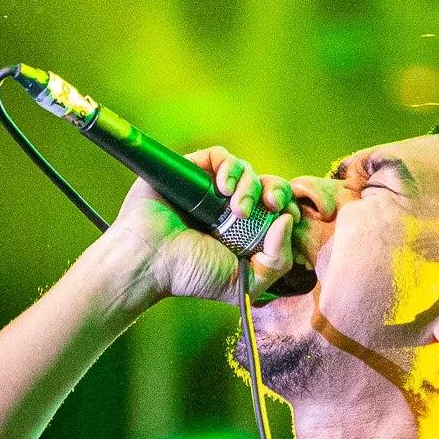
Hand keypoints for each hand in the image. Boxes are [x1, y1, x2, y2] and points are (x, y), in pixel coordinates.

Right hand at [96, 148, 298, 305]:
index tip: (285, 218)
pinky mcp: (193, 170)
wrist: (150, 260)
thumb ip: (277, 261)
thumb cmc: (192, 274)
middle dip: (277, 191)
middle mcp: (230, 208)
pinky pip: (221, 156)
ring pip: (246, 170)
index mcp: (245, 232)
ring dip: (250, 186)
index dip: (287, 209)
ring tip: (237, 209)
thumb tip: (286, 221)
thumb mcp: (245, 282)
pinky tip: (222, 187)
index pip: (279, 210)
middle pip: (268, 185)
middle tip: (272, 205)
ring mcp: (211, 187)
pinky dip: (229, 167)